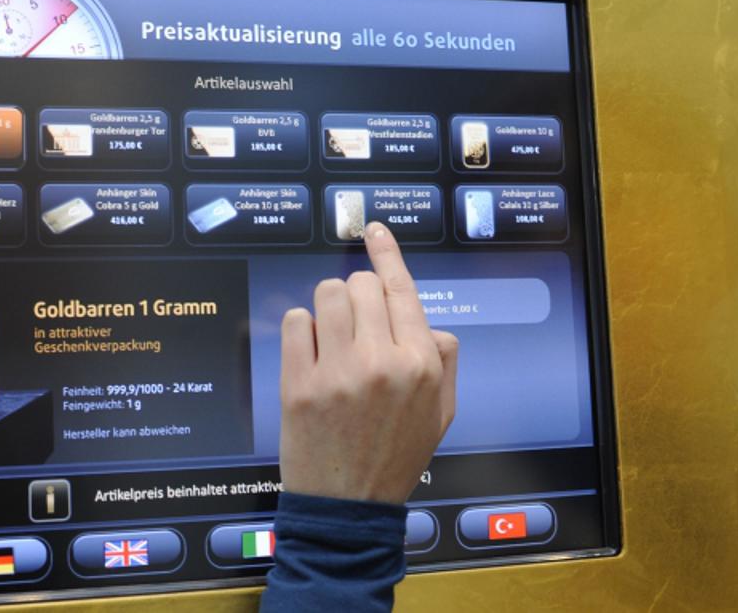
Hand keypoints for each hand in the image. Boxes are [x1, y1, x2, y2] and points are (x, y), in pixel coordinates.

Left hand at [278, 222, 458, 504]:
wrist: (350, 508)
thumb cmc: (396, 457)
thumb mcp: (441, 413)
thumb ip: (443, 361)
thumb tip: (427, 324)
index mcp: (421, 364)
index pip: (401, 289)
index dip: (386, 252)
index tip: (372, 229)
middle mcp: (383, 361)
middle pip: (361, 285)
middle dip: (356, 296)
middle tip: (354, 326)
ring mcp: (339, 372)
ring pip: (326, 294)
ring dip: (328, 307)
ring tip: (332, 339)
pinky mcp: (299, 385)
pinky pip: (295, 322)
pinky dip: (301, 329)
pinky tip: (311, 355)